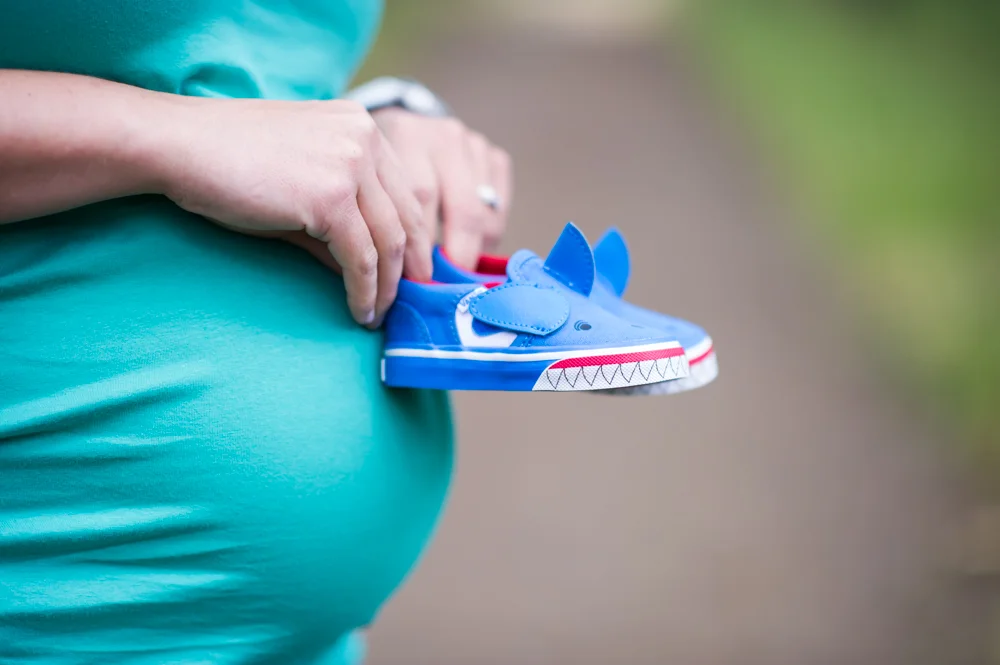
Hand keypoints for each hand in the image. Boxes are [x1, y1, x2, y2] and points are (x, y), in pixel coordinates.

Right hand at [161, 98, 429, 327]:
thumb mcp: (301, 184)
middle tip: (412, 301)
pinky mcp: (330, 198)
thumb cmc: (228, 164)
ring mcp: (349, 165)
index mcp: (360, 123)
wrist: (178, 145)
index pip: (405, 190)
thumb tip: (370, 270)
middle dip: (411, 266)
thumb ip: (342, 219)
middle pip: (407, 215)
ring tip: (380, 316)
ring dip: (389, 287)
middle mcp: (364, 137)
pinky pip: (361, 259)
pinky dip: (365, 292)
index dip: (414, 236)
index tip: (413, 272)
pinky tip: (361, 313)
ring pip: (389, 241)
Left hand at [372, 108, 512, 268]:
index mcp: (405, 135)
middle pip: (461, 208)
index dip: (420, 247)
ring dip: (473, 250)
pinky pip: (498, 209)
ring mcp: (473, 145)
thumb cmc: (374, 165)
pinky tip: (468, 247)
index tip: (415, 283)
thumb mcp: (363, 178)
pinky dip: (487, 236)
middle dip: (456, 255)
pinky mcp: (494, 155)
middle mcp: (444, 136)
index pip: (420, 199)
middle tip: (445, 287)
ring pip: (484, 213)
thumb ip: (372, 219)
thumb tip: (384, 282)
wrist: (398, 124)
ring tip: (455, 273)